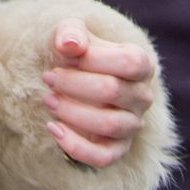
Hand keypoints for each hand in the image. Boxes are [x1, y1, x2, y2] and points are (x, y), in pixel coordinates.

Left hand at [43, 17, 154, 168]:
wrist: (71, 75)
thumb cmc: (75, 52)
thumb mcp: (71, 32)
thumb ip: (72, 32)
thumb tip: (69, 44)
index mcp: (140, 64)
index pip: (129, 62)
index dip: (94, 59)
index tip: (63, 54)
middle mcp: (142, 96)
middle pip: (113, 90)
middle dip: (73, 84)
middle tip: (47, 78)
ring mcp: (132, 124)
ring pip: (109, 124)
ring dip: (72, 112)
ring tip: (48, 99)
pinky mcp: (117, 148)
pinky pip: (104, 157)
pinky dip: (76, 146)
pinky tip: (53, 128)